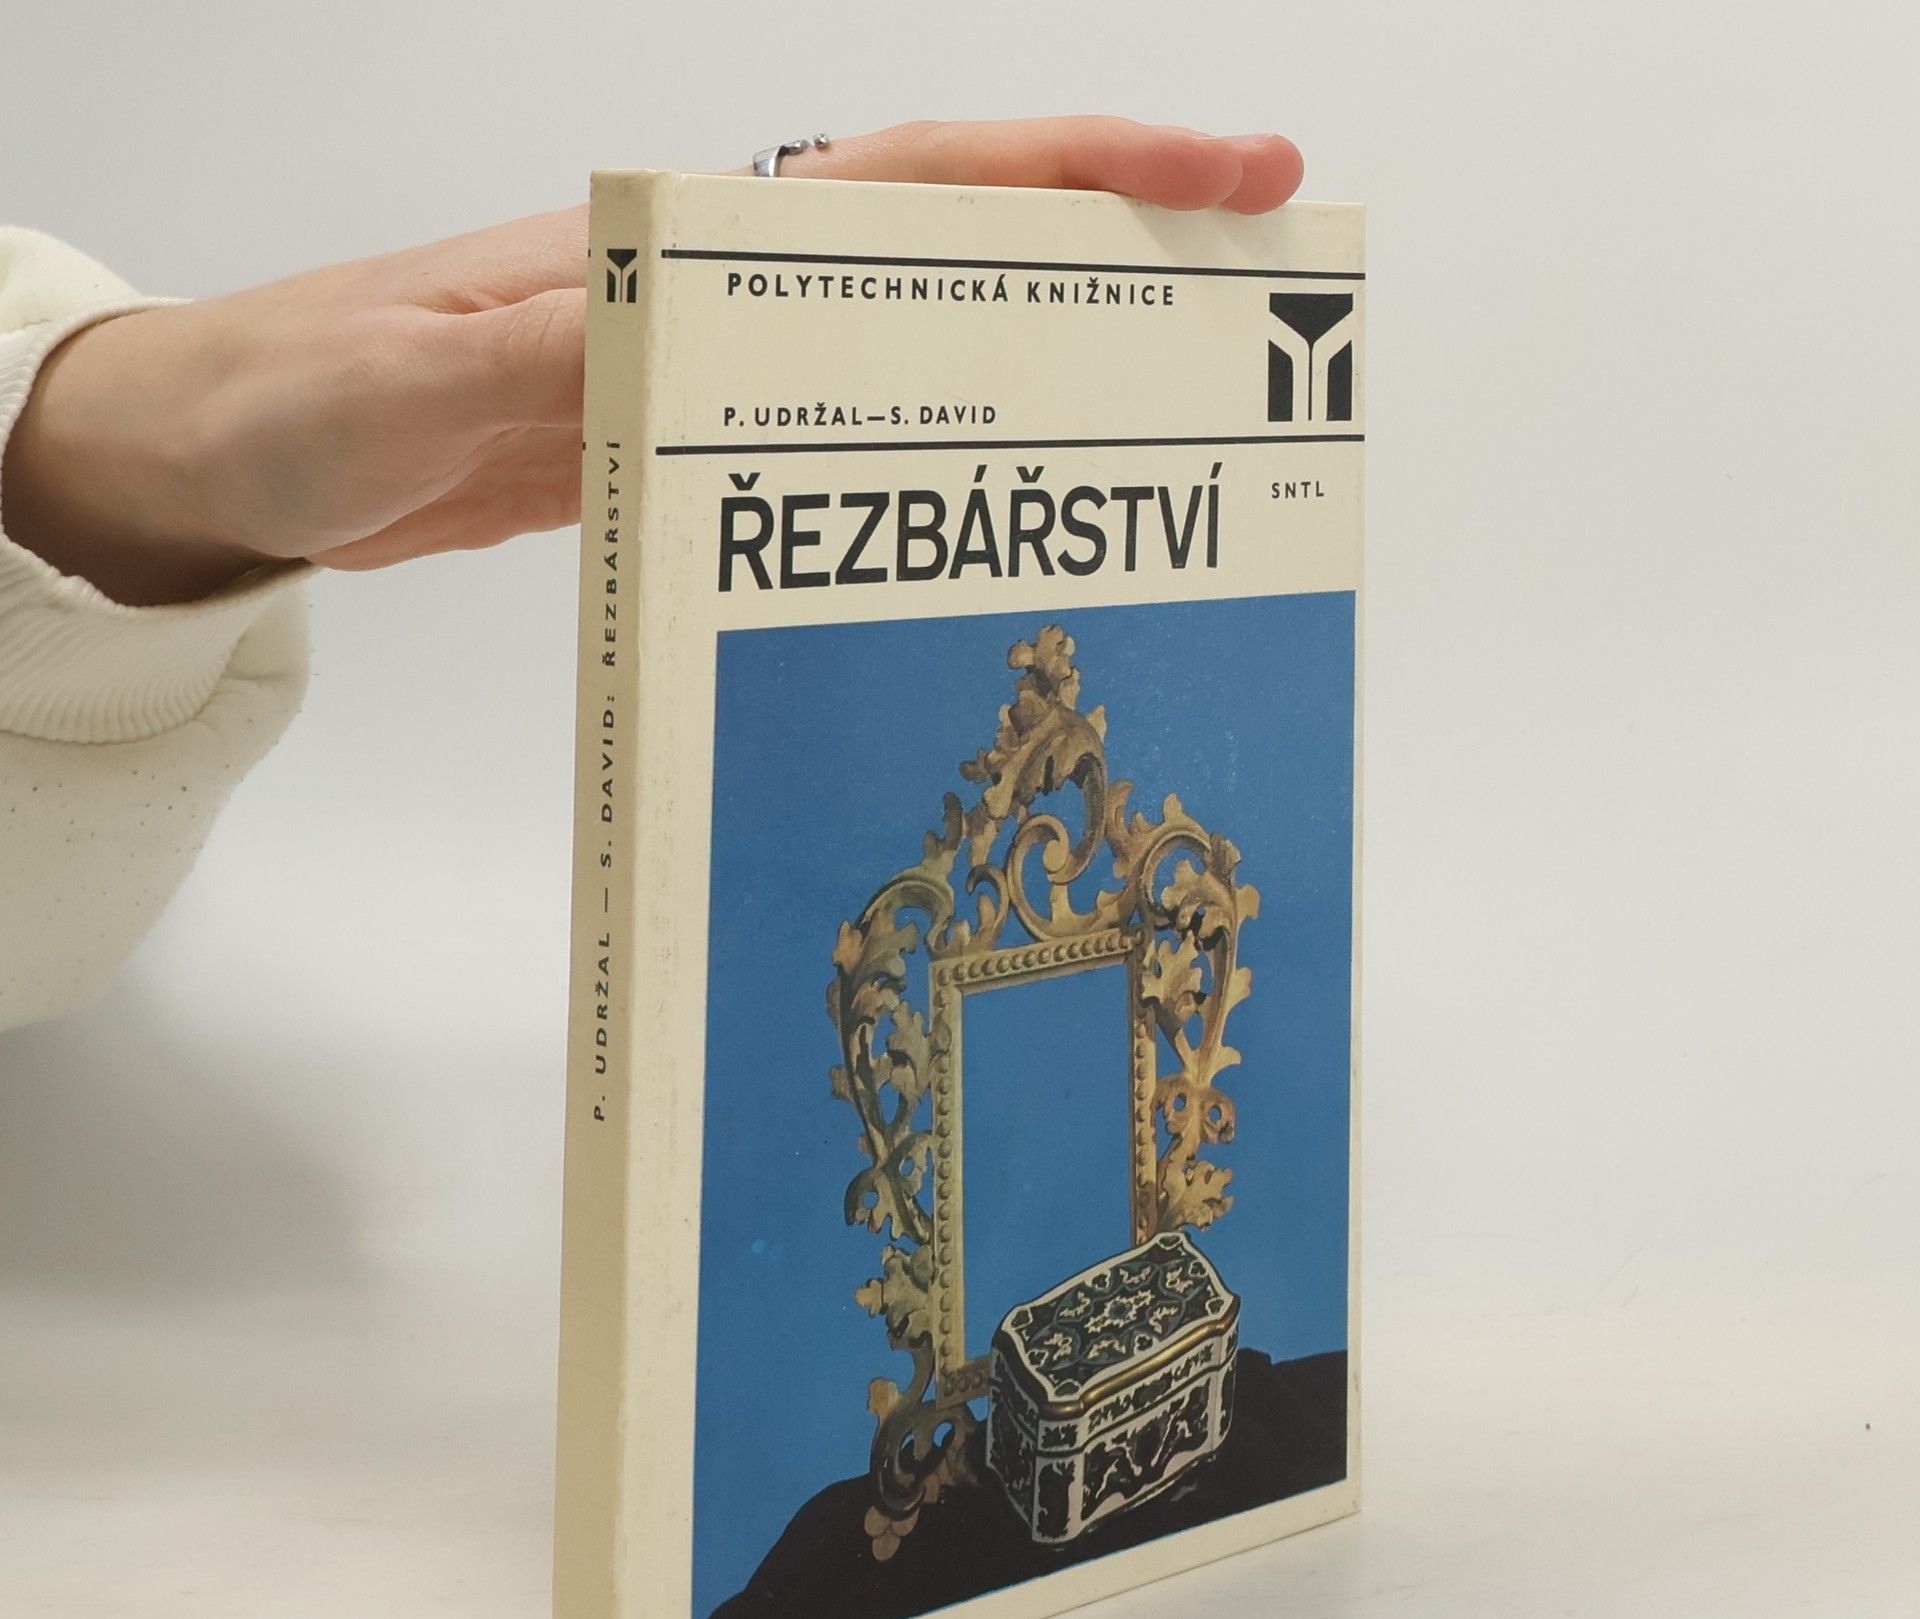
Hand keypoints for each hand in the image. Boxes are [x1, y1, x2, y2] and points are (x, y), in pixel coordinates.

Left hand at [2, 118, 1303, 605]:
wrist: (235, 453)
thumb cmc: (293, 398)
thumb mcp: (398, 384)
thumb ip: (530, 359)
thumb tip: (672, 337)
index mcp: (673, 246)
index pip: (912, 180)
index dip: (1076, 172)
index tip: (1226, 176)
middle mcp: (715, 289)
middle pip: (955, 243)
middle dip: (1115, 251)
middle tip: (1264, 292)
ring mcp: (708, 370)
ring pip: (913, 342)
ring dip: (1038, 360)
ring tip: (1168, 424)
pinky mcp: (682, 446)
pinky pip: (839, 435)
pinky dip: (929, 455)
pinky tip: (982, 511)